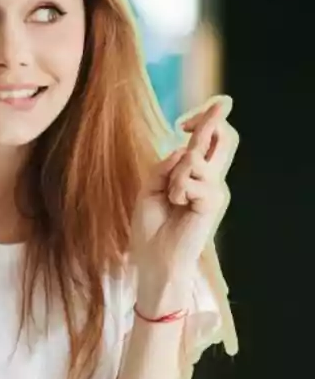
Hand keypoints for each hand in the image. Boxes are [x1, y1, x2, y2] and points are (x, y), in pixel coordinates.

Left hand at [131, 96, 237, 297]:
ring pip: (194, 158)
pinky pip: (190, 179)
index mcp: (197, 174)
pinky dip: (176, 189)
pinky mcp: (214, 201)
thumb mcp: (151, 187)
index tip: (182, 122)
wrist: (154, 258)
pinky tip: (177, 206)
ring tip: (170, 197)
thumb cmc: (152, 226)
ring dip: (173, 174)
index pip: (211, 140)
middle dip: (210, 120)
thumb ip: (165, 166)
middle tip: (184, 123)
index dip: (204, 120)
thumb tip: (185, 149)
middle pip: (226, 138)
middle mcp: (212, 179)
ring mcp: (216, 189)